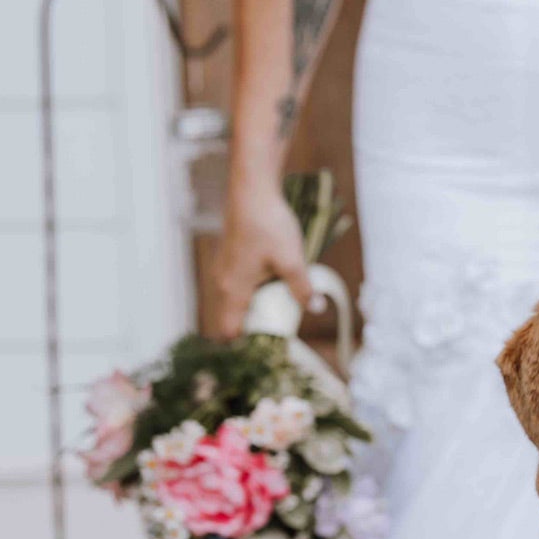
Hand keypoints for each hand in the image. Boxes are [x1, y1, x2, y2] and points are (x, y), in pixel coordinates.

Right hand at [206, 176, 311, 339]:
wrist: (252, 192)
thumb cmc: (268, 225)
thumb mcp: (291, 259)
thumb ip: (301, 287)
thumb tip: (315, 309)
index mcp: (233, 290)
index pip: (228, 330)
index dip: (245, 343)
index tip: (267, 347)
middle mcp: (223, 283)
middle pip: (232, 319)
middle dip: (254, 329)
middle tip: (281, 333)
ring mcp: (225, 270)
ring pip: (236, 302)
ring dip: (255, 310)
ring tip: (282, 313)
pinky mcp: (232, 259)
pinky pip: (239, 287)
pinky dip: (253, 295)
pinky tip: (275, 288)